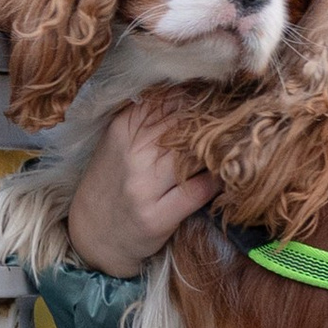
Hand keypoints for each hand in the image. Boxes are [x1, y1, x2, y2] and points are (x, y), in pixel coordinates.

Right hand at [65, 103, 216, 274]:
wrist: (91, 234)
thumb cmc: (112, 184)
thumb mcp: (119, 144)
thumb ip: (148, 120)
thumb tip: (194, 93)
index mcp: (122, 130)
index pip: (169, 101)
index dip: (198, 98)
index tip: (218, 97)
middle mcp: (132, 156)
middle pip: (185, 126)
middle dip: (211, 122)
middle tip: (236, 119)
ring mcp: (143, 188)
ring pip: (194, 155)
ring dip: (217, 150)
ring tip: (233, 145)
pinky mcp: (156, 217)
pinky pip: (198, 190)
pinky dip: (216, 181)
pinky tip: (224, 177)